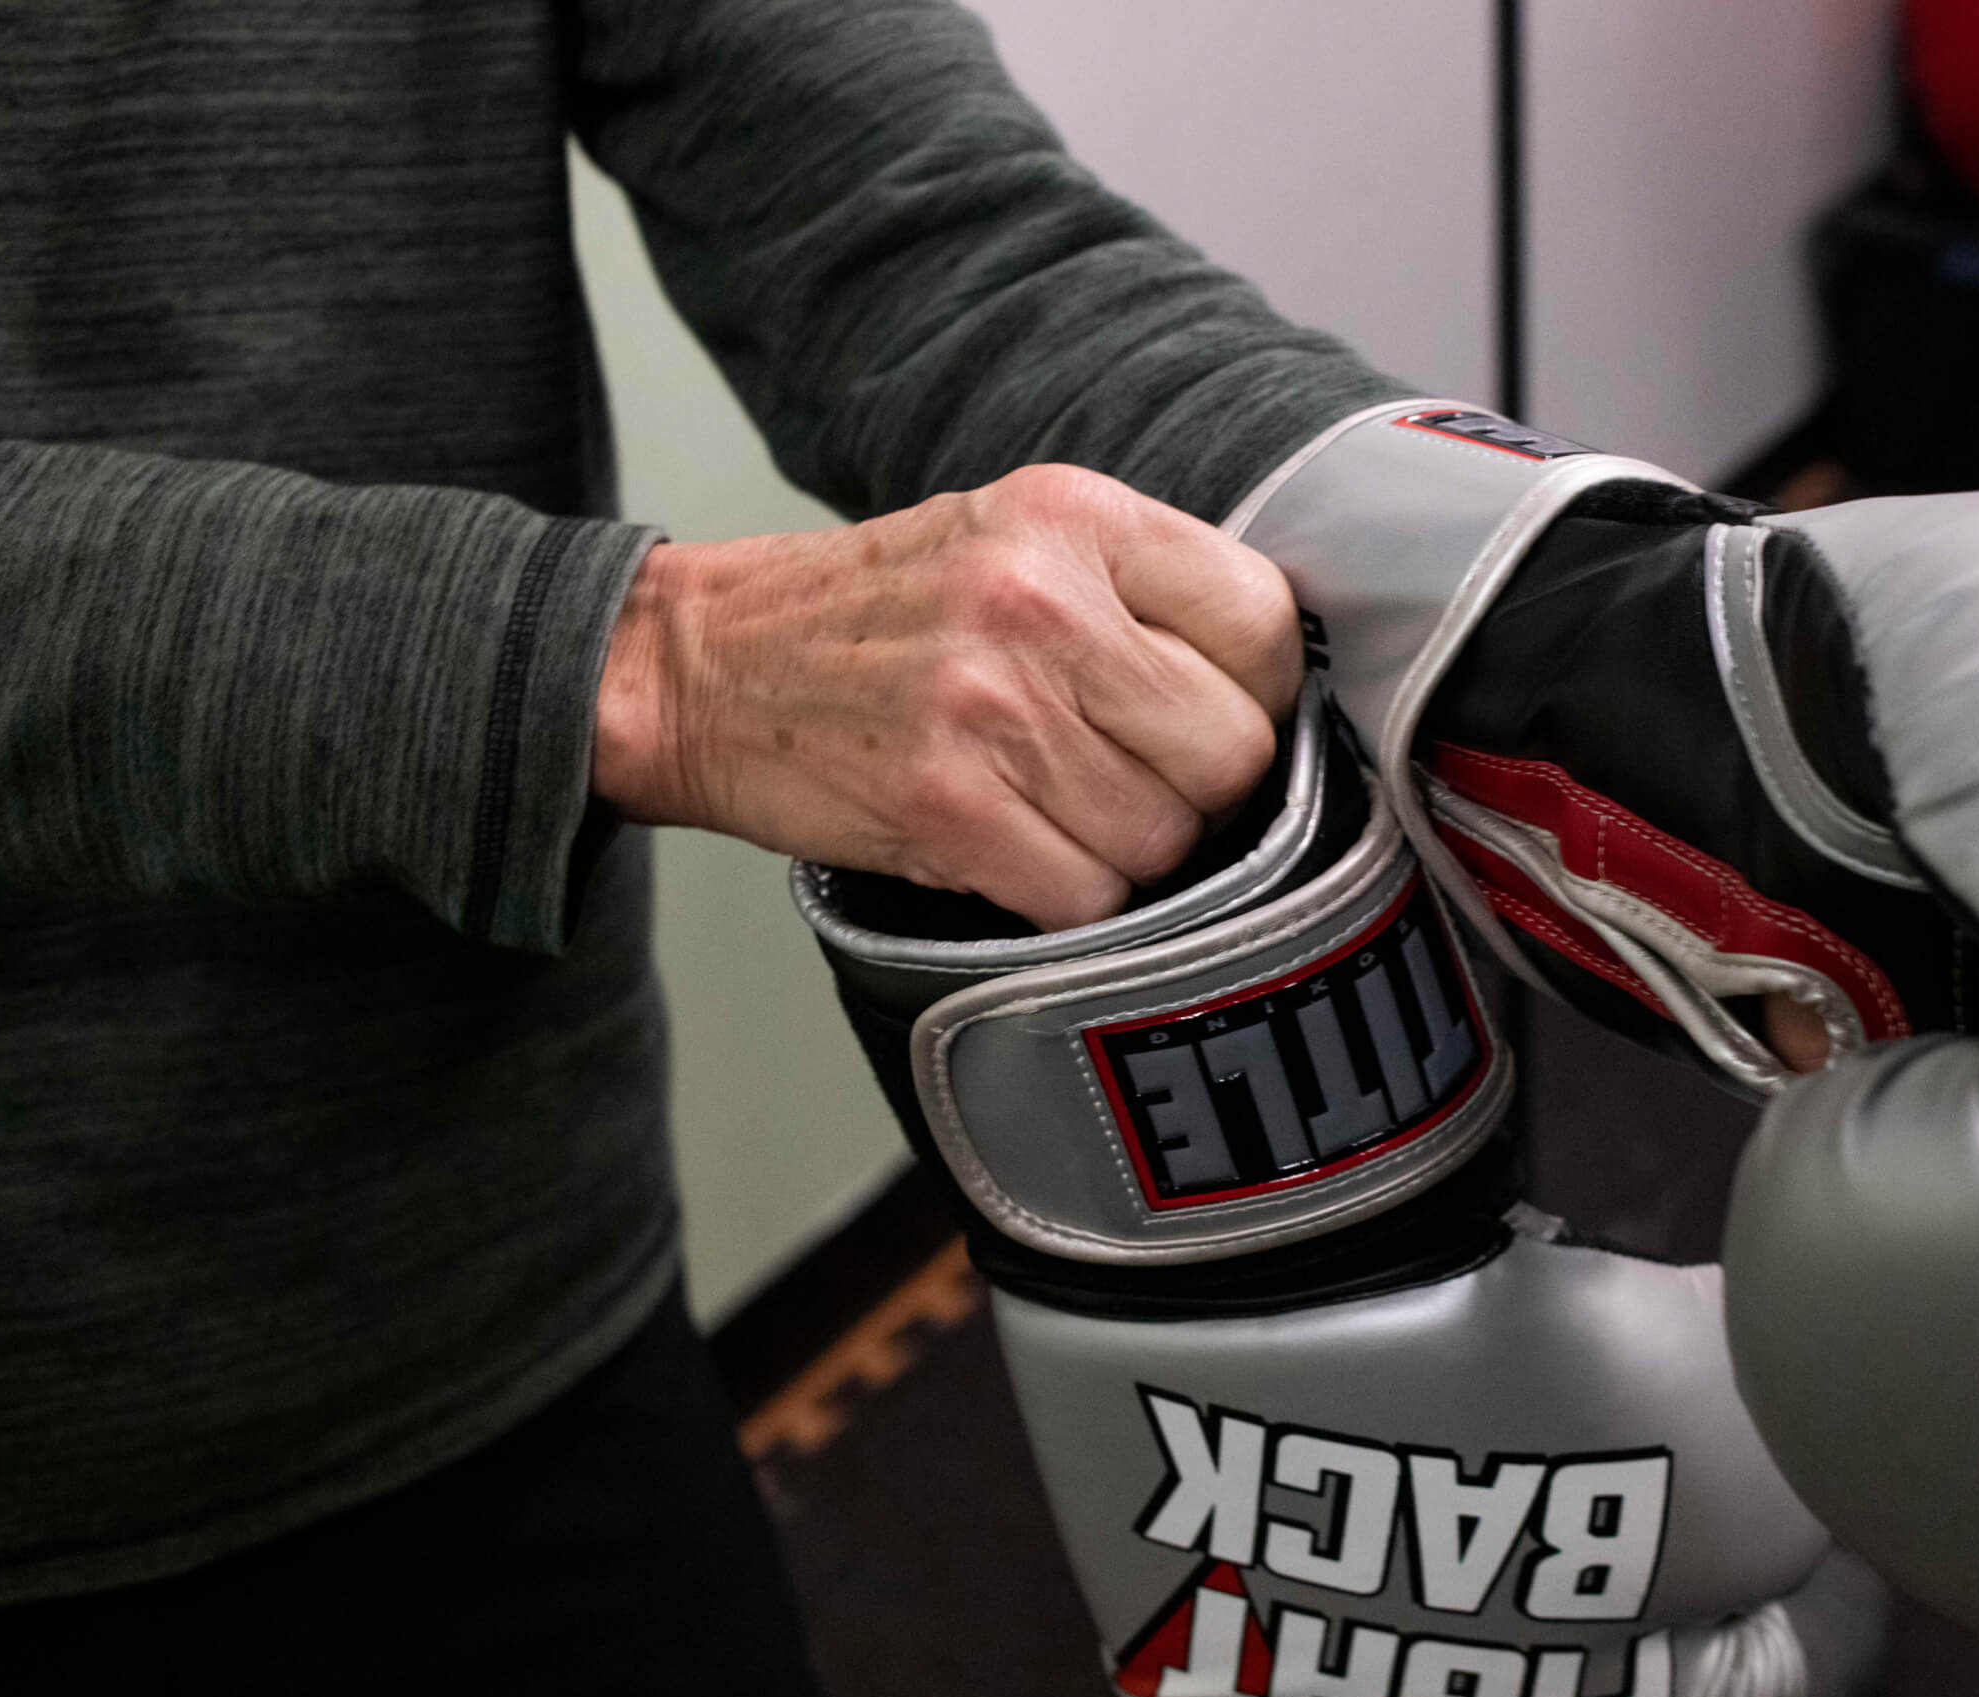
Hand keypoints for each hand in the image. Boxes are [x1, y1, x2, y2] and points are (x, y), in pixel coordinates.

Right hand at [593, 464, 1302, 930]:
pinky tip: (1013, 848)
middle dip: (1199, 787)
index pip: (1266, 622)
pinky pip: (1087, 897)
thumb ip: (1143, 588)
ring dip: (1126, 848)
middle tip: (1129, 774)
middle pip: (1232, 748)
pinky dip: (1065, 896)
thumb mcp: (1014, 538)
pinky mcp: (947, 810)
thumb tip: (1279, 686)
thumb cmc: (878, 615)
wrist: (699, 664)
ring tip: (1053, 804)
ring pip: (1165, 837)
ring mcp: (991, 709)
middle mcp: (1041, 601)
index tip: (1208, 708)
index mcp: (1076, 516)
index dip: (1257, 690)